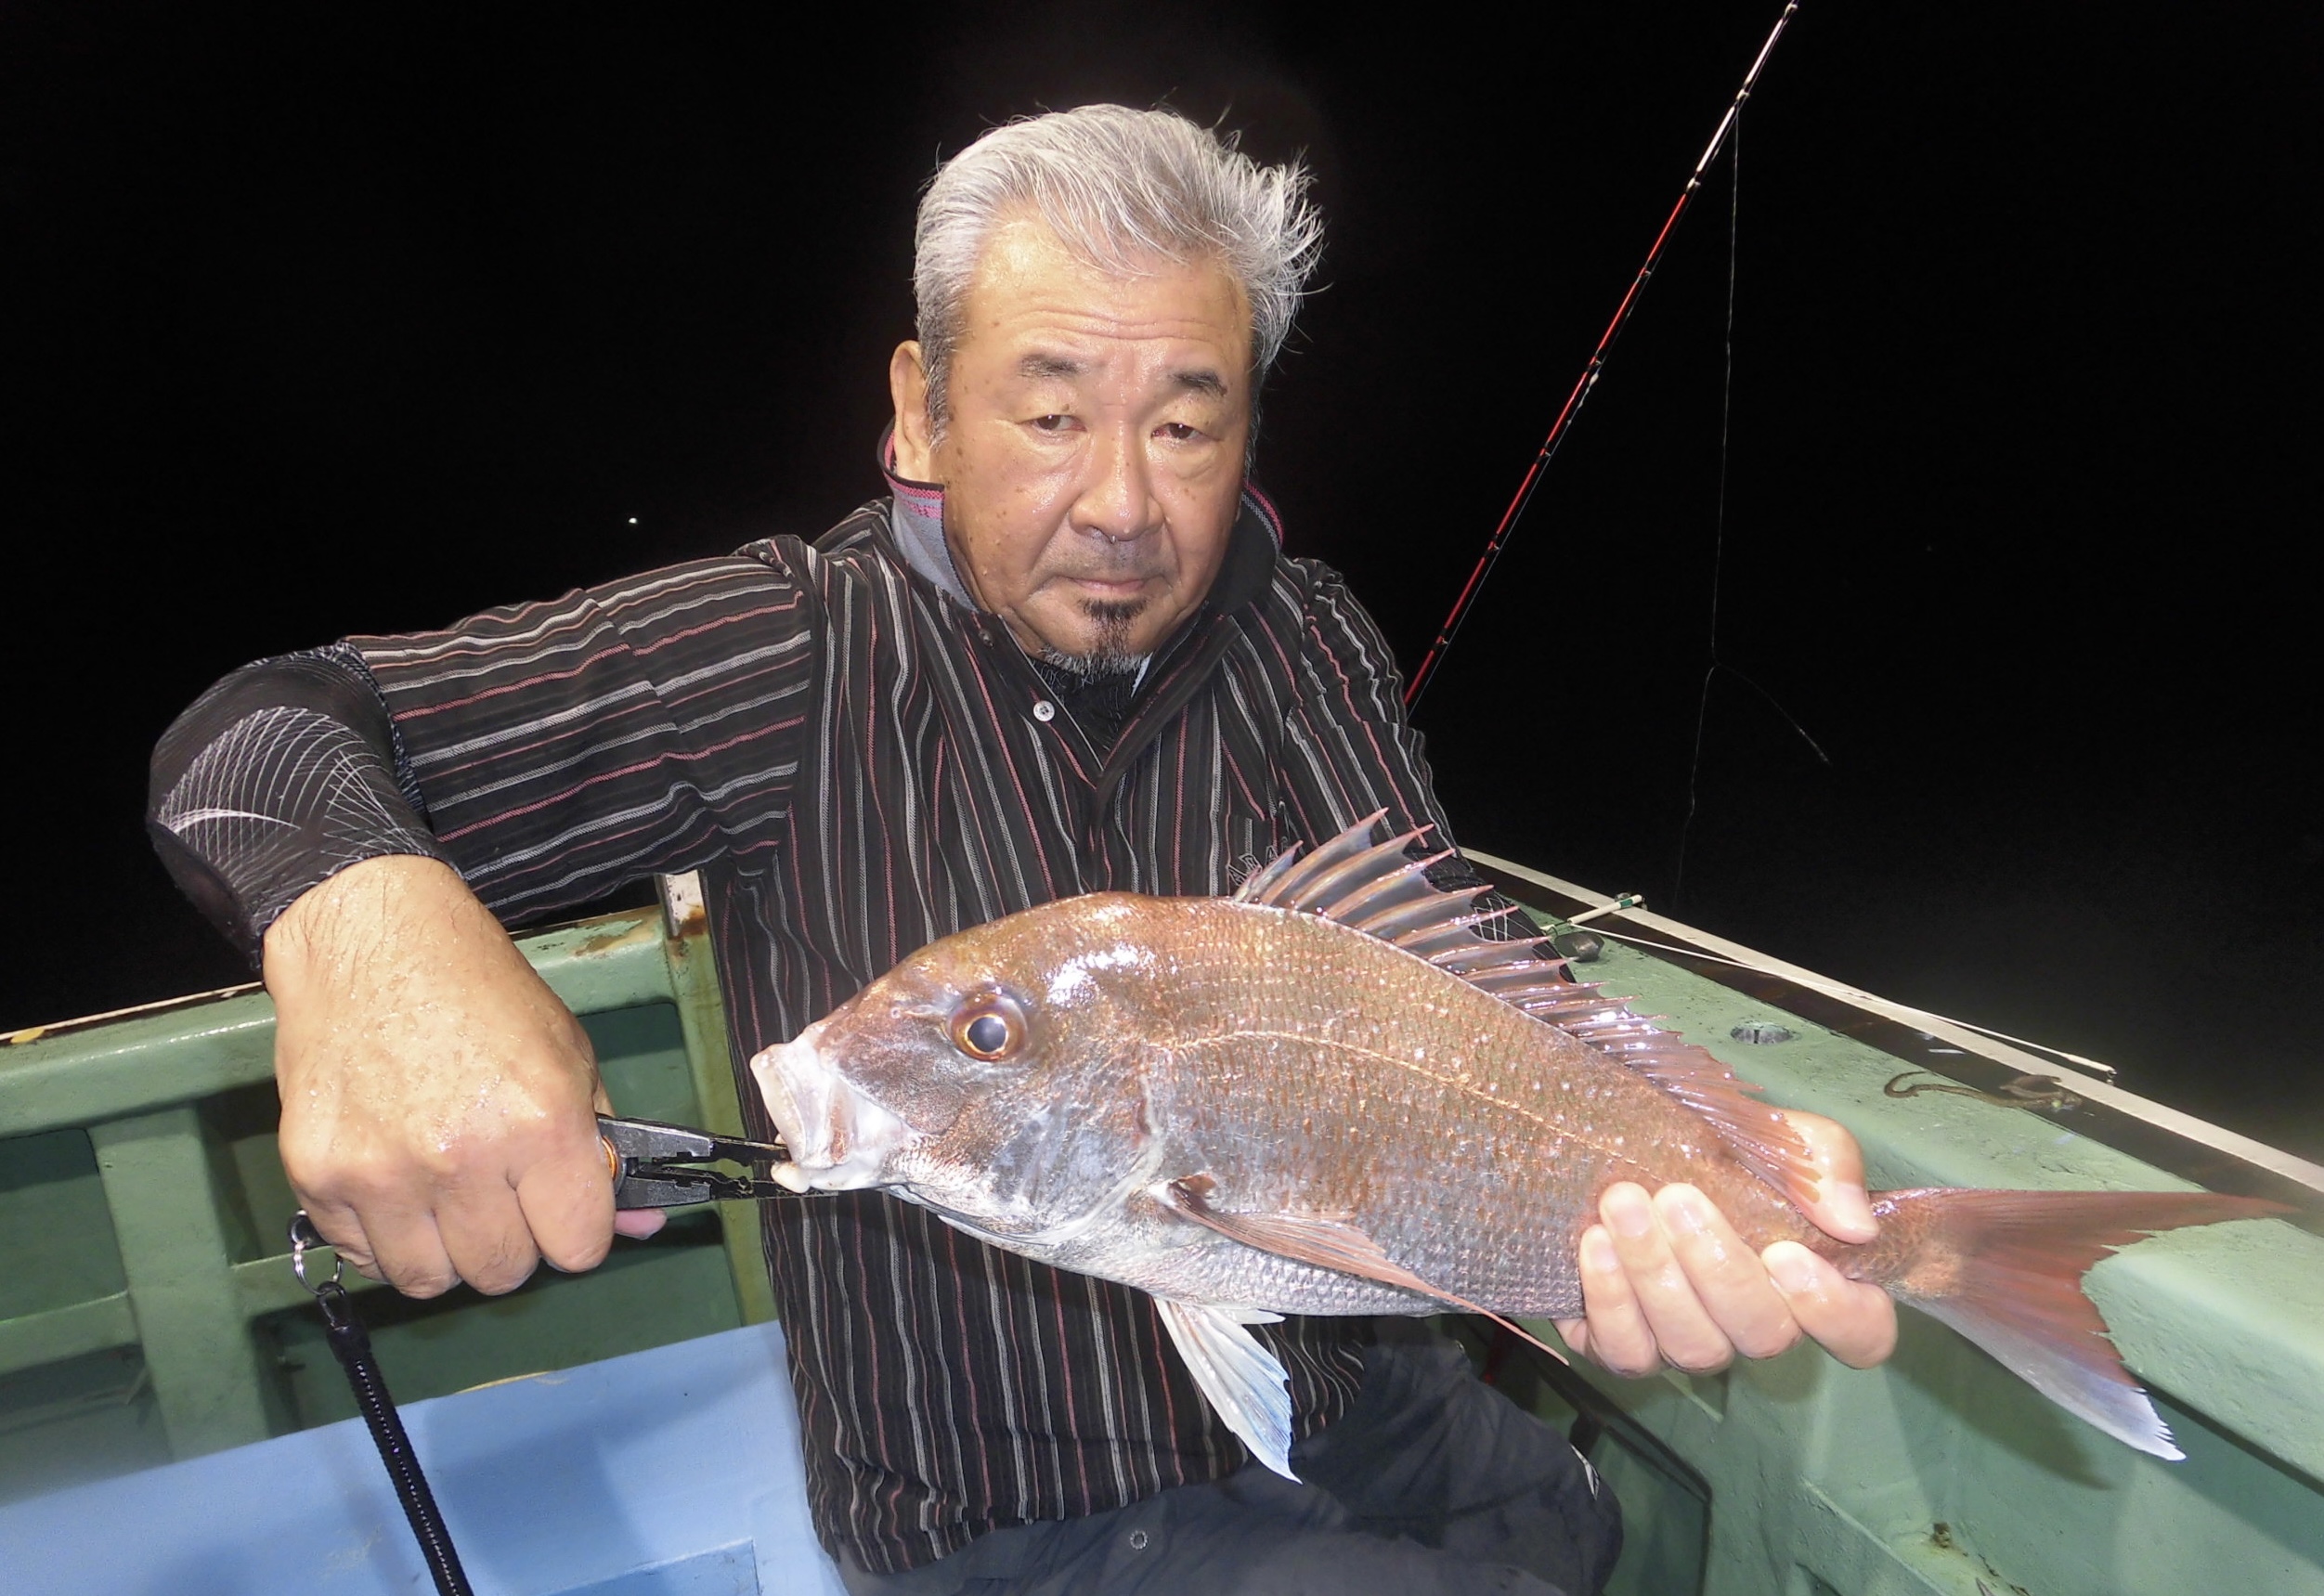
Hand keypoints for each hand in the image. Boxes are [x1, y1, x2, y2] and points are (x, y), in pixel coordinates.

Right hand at [264, 856, 664, 1297]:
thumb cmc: (478, 991)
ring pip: (429, 1281)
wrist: (371, 940)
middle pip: (503, 1271)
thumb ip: (601, 1149)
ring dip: (446, 1251)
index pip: (578, 1246)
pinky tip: (396, 1180)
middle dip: (514, 1241)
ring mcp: (381, 1172)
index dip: (578, 1231)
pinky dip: (384, 1236)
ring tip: (447, 1192)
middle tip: (502, 1194)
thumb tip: (642, 1227)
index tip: (564, 1211)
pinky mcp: (317, 1175)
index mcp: (539, 1122)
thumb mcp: (567, 1056)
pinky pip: (362, 1256)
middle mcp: (461, 1157)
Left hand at [1555, 1111, 1896, 1374]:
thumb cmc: (1728, 1151)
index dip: (1832, 1311)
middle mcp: (1757, 1328)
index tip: (1786, 1253)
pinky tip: (1596, 1245)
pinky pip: (1625, 1351)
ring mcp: (1694, 1344)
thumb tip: (1851, 1224)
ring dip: (1655, 1276)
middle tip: (1677, 1199)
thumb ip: (1826, 1168)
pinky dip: (1610, 1300)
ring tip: (1624, 1205)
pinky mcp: (1627, 1346)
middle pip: (1763, 1337)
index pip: (1860, 1334)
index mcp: (1815, 1287)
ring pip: (1693, 1348)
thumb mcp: (1785, 1138)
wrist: (1634, 1146)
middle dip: (1718, 1268)